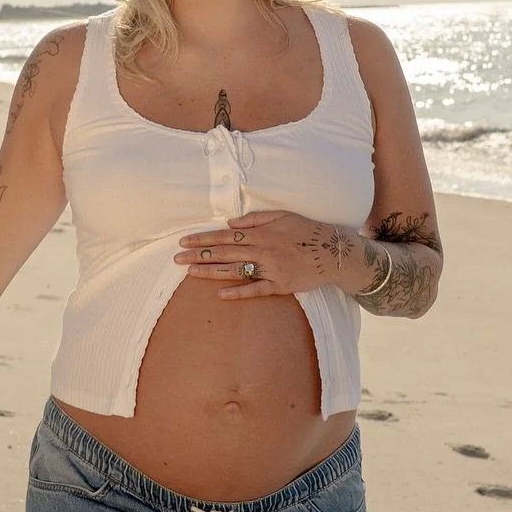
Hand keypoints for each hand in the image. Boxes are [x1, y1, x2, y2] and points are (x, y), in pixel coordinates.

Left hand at [175, 210, 361, 299]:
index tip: (184, 242)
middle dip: (198, 256)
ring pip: (235, 270)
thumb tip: (230, 222)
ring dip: (211, 272)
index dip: (203, 239)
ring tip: (190, 274)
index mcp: (261, 232)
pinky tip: (220, 294)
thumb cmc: (307, 231)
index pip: (225, 235)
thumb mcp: (282, 216)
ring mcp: (271, 269)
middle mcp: (263, 250)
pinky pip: (256, 289)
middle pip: (225, 252)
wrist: (334, 251)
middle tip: (176, 260)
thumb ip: (256, 219)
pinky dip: (238, 292)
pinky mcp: (281, 285)